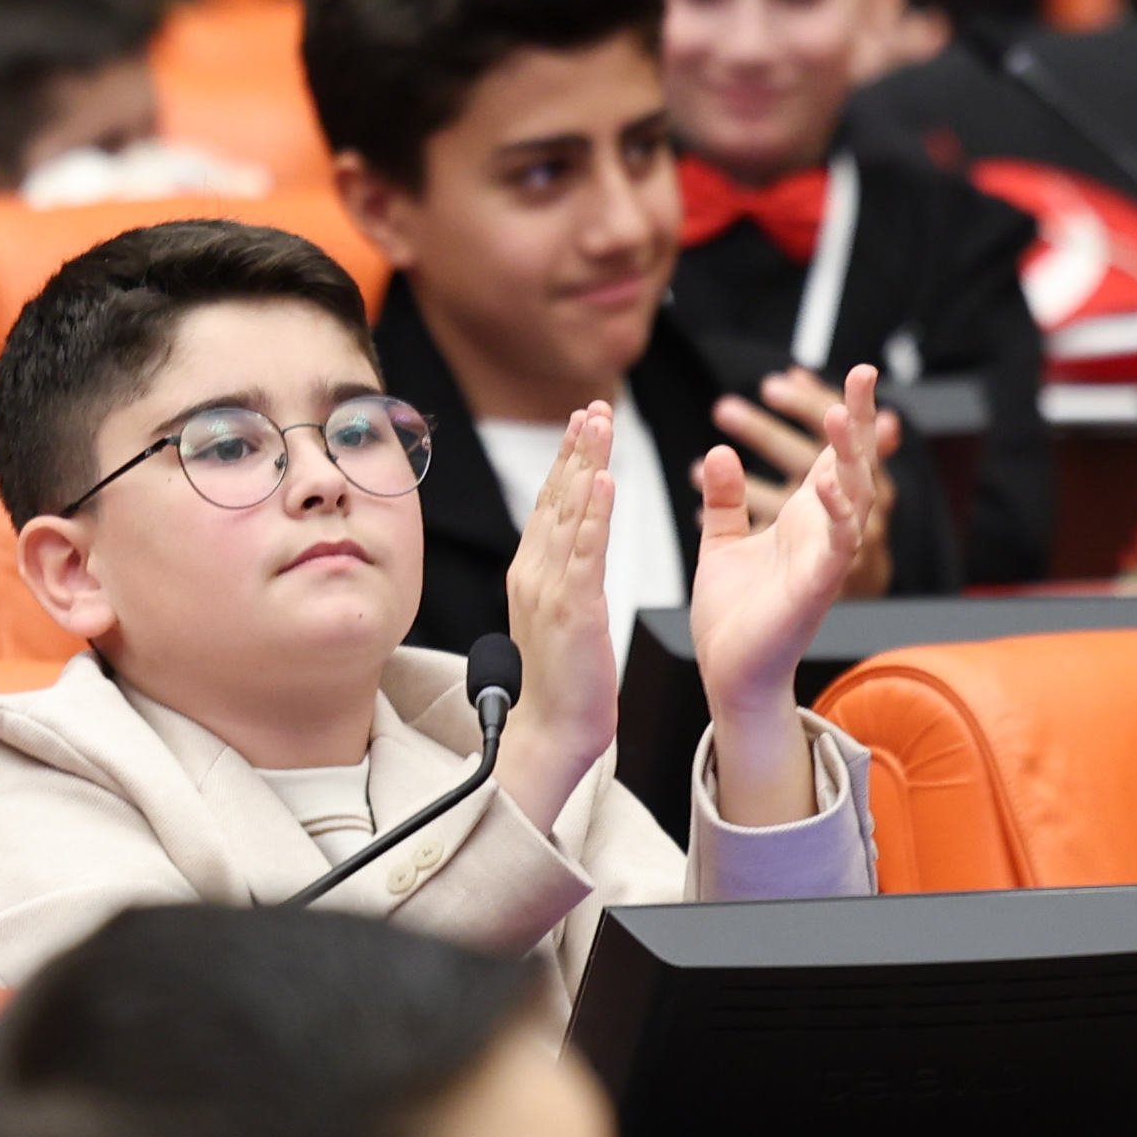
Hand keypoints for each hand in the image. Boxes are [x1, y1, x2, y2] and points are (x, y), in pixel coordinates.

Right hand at [497, 405, 621, 832]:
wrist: (553, 732)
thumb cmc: (562, 682)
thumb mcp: (560, 615)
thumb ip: (563, 576)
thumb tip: (572, 546)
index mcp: (533, 572)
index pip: (551, 504)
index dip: (568, 460)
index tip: (584, 420)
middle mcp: (535, 571)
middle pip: (556, 496)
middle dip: (575, 447)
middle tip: (593, 404)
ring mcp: (550, 588)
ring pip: (567, 512)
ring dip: (584, 462)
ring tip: (597, 421)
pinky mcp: (573, 608)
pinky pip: (585, 552)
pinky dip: (593, 513)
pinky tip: (603, 480)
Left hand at [710, 368, 903, 598]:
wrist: (729, 672)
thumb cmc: (733, 616)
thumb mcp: (720, 542)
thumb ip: (726, 499)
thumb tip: (720, 452)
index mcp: (802, 520)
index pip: (829, 458)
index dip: (841, 418)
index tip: (850, 376)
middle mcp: (821, 534)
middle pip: (852, 466)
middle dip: (858, 421)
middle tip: (863, 375)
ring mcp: (826, 559)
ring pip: (853, 499)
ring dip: (848, 458)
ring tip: (839, 416)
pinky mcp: (818, 588)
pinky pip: (837, 546)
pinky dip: (837, 516)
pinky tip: (830, 484)